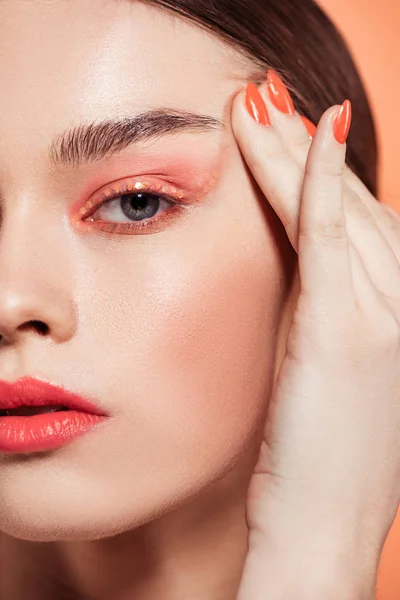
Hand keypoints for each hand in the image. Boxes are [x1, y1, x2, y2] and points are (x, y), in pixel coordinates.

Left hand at [231, 72, 399, 599]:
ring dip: (297, 151)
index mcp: (397, 319)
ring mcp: (382, 317)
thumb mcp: (332, 379)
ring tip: (261, 104)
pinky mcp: (345, 332)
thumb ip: (327, 320)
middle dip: (308, 148)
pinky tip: (309, 133)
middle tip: (272, 99)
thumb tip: (310, 276)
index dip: (329, 175)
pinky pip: (331, 238)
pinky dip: (320, 183)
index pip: (363, 226)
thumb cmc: (321, 464)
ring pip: (338, 210)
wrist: (326, 531)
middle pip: (353, 206)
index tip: (297, 137)